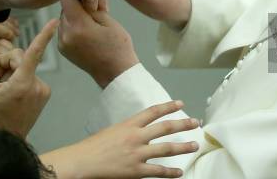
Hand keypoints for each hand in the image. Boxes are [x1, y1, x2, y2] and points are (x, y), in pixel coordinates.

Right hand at [0, 19, 57, 137]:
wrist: (6, 139)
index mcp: (23, 82)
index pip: (34, 52)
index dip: (44, 35)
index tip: (55, 21)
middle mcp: (38, 84)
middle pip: (20, 59)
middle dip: (5, 65)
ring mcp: (43, 89)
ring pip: (24, 69)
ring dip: (12, 75)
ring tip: (2, 92)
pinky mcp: (45, 94)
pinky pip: (30, 78)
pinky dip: (20, 82)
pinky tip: (12, 95)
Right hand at [40, 100, 199, 178]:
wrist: (81, 162)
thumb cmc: (91, 148)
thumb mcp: (111, 131)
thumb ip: (127, 131)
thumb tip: (139, 132)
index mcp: (129, 124)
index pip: (153, 111)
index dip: (168, 106)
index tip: (180, 103)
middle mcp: (136, 136)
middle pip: (165, 127)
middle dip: (183, 124)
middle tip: (195, 122)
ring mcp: (137, 153)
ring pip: (166, 148)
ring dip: (183, 146)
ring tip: (195, 145)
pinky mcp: (135, 171)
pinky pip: (157, 171)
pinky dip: (170, 172)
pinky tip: (179, 172)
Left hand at [59, 0, 136, 87]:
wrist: (116, 73)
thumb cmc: (118, 46)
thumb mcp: (109, 22)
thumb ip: (92, 8)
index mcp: (78, 26)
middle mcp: (65, 35)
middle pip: (65, 9)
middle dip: (77, 6)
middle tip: (93, 9)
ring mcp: (62, 44)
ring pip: (64, 19)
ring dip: (74, 17)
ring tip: (91, 23)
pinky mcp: (62, 50)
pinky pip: (64, 30)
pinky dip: (73, 27)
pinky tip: (86, 32)